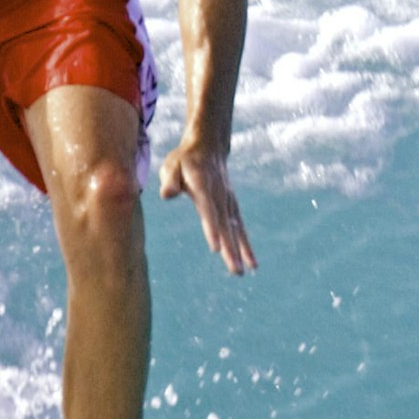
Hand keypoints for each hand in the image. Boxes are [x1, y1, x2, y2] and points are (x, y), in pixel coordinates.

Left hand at [160, 139, 255, 273]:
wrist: (208, 147)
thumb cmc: (184, 160)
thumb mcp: (171, 165)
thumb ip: (169, 180)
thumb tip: (166, 195)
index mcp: (203, 186)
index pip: (208, 210)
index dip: (212, 229)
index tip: (216, 248)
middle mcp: (219, 196)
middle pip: (225, 225)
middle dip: (230, 248)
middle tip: (234, 270)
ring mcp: (228, 202)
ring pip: (235, 229)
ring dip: (239, 251)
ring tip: (241, 271)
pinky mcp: (232, 207)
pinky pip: (240, 228)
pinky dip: (246, 246)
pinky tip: (251, 263)